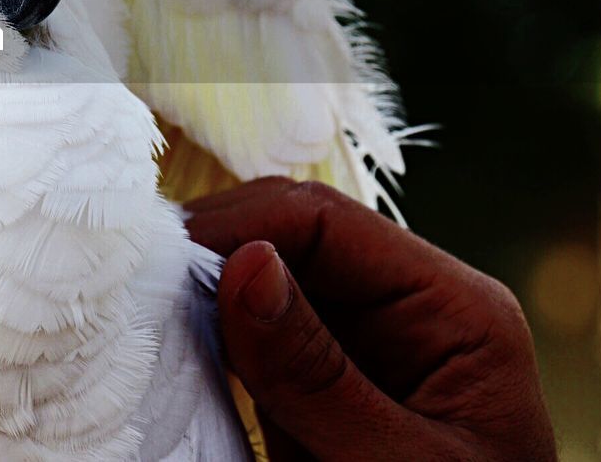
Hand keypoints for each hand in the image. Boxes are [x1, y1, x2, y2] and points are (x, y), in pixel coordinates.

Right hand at [186, 178, 556, 461]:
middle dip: (221, 248)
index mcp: (455, 309)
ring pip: (272, 275)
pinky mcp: (328, 377)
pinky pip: (263, 329)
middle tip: (144, 281)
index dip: (246, 227)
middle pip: (297, 235)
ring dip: (211, 286)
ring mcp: (367, 340)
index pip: (331, 223)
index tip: (170, 261)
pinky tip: (176, 340)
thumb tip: (244, 263)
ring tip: (150, 305)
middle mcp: (410, 307)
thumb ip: (317, 373)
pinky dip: (216, 329)